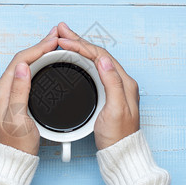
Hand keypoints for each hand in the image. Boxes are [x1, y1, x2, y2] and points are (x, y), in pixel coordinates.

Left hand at [0, 27, 58, 154]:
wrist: (11, 161)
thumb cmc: (16, 145)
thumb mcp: (19, 118)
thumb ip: (19, 91)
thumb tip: (23, 66)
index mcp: (0, 92)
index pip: (20, 61)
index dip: (38, 48)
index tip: (53, 40)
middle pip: (20, 61)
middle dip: (38, 48)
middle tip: (55, 37)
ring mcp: (3, 95)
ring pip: (21, 67)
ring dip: (36, 55)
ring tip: (52, 46)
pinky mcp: (9, 99)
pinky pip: (21, 76)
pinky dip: (34, 66)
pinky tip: (43, 64)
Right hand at [57, 22, 139, 149]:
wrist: (120, 153)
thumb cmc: (118, 136)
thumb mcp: (116, 109)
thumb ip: (112, 83)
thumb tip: (103, 59)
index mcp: (124, 82)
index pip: (101, 55)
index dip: (82, 46)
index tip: (65, 41)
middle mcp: (120, 81)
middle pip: (97, 54)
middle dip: (79, 41)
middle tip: (62, 31)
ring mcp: (113, 87)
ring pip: (94, 60)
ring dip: (79, 48)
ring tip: (64, 39)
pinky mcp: (106, 93)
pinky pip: (92, 70)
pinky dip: (80, 60)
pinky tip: (73, 58)